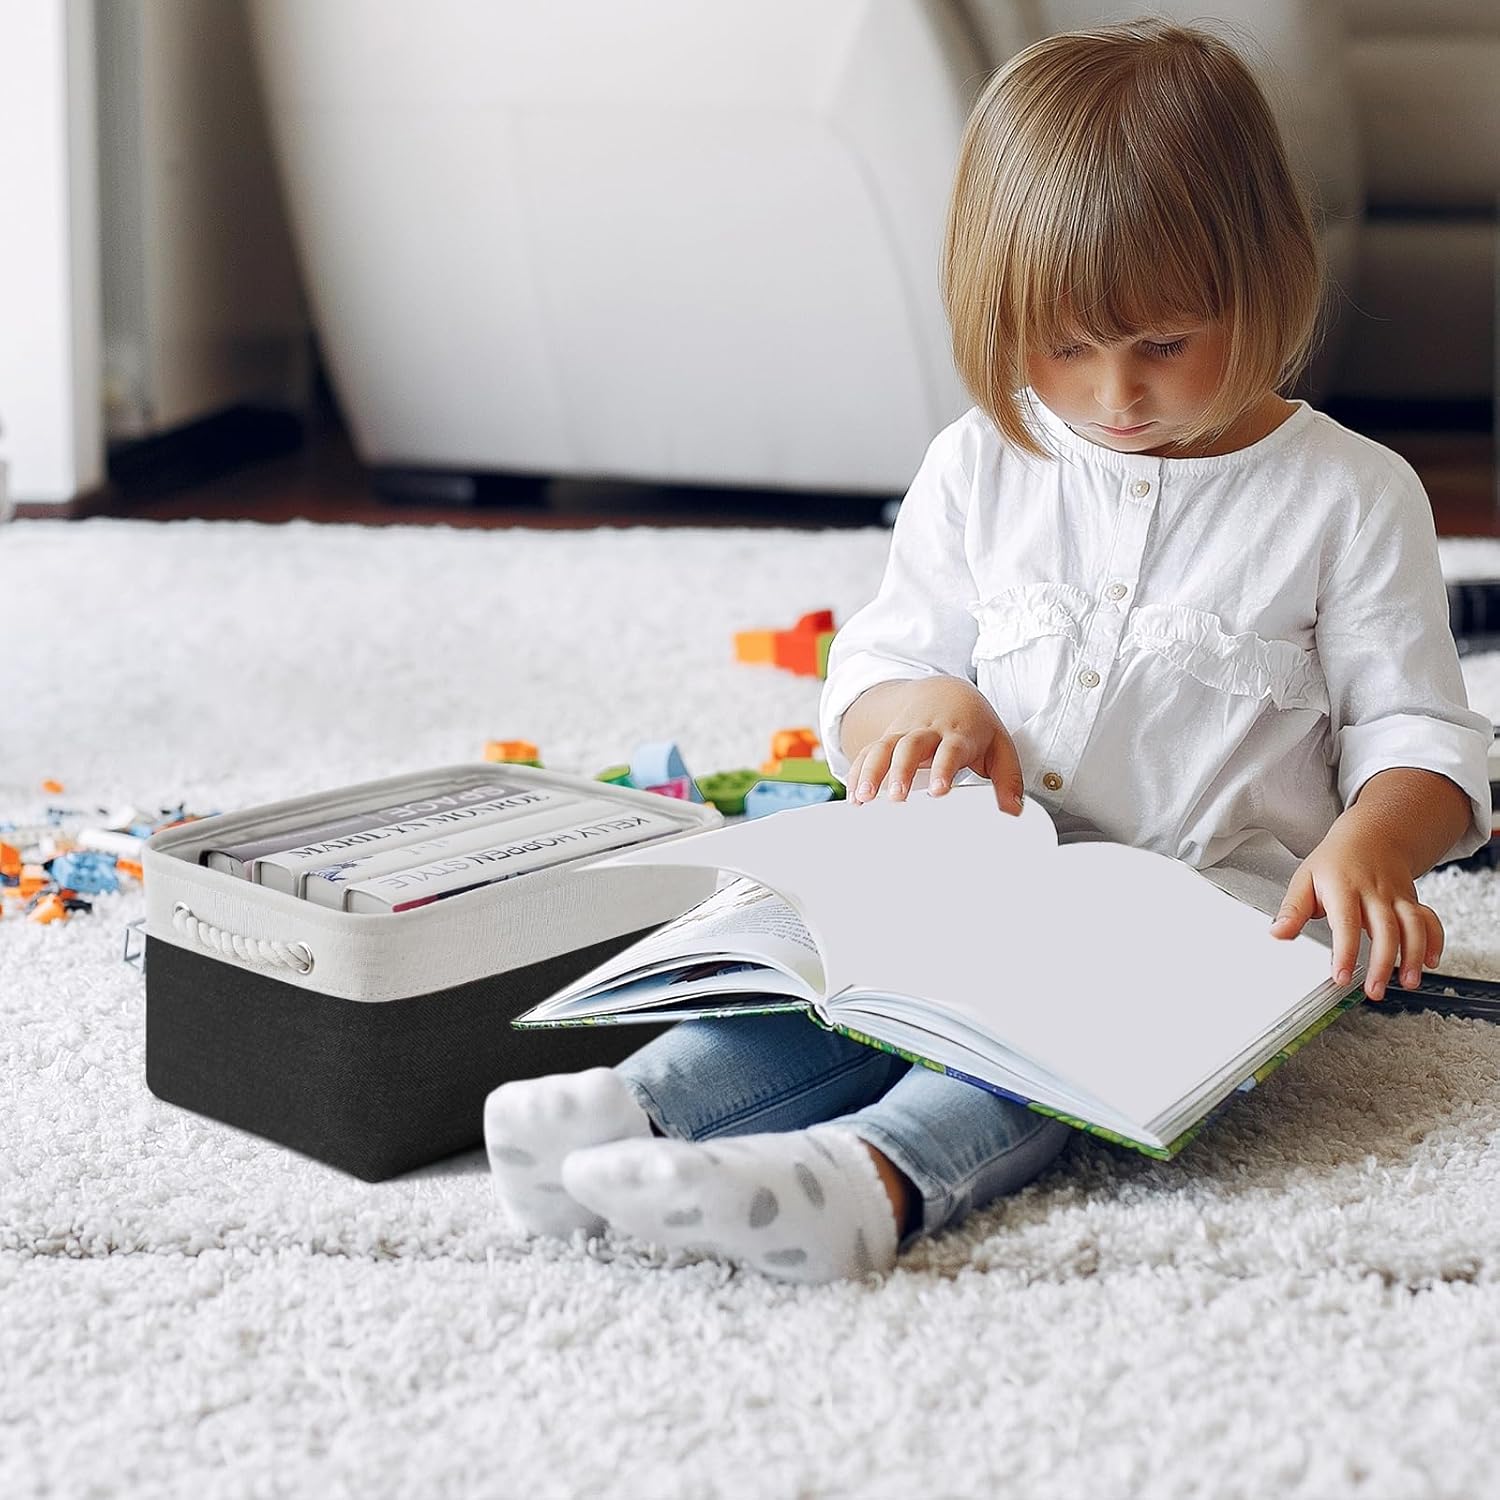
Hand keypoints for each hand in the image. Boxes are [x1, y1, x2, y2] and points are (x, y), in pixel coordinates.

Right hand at [846, 677, 1023, 814]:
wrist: (945, 691)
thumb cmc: (974, 727)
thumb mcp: (999, 747)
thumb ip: (1008, 779)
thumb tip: (1013, 812)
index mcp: (958, 733)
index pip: (950, 749)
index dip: (943, 768)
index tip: (939, 791)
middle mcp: (927, 731)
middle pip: (910, 746)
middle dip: (901, 771)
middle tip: (897, 798)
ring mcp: (903, 733)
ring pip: (883, 747)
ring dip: (871, 772)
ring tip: (863, 799)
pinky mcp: (887, 738)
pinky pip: (868, 752)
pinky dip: (858, 772)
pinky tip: (854, 796)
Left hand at [1268, 818, 1443, 1000]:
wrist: (1371, 836)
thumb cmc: (1334, 862)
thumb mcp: (1305, 879)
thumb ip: (1293, 909)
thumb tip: (1277, 933)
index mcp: (1344, 888)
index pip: (1345, 923)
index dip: (1345, 952)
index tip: (1341, 977)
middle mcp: (1375, 893)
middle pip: (1385, 929)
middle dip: (1382, 963)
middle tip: (1374, 991)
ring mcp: (1397, 897)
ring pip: (1413, 926)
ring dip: (1414, 956)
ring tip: (1407, 983)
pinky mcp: (1412, 901)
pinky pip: (1430, 920)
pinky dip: (1435, 941)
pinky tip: (1431, 962)